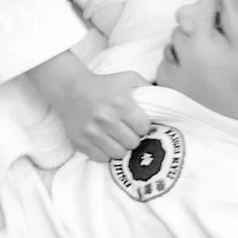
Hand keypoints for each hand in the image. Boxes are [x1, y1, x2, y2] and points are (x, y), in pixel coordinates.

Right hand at [31, 49, 151, 159]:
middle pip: (132, 143)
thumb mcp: (128, 78)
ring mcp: (92, 132)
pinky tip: (104, 142)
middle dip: (132, 138)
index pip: (144, 128)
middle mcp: (106, 119)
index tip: (137, 123)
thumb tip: (168, 101)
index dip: (142, 127)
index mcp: (121, 103)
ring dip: (120, 147)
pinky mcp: (80, 141)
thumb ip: (149, 88)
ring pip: (118, 154)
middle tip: (126, 131)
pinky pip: (101, 159)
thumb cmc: (103, 84)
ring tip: (116, 138)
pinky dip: (105, 153)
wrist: (70, 88)